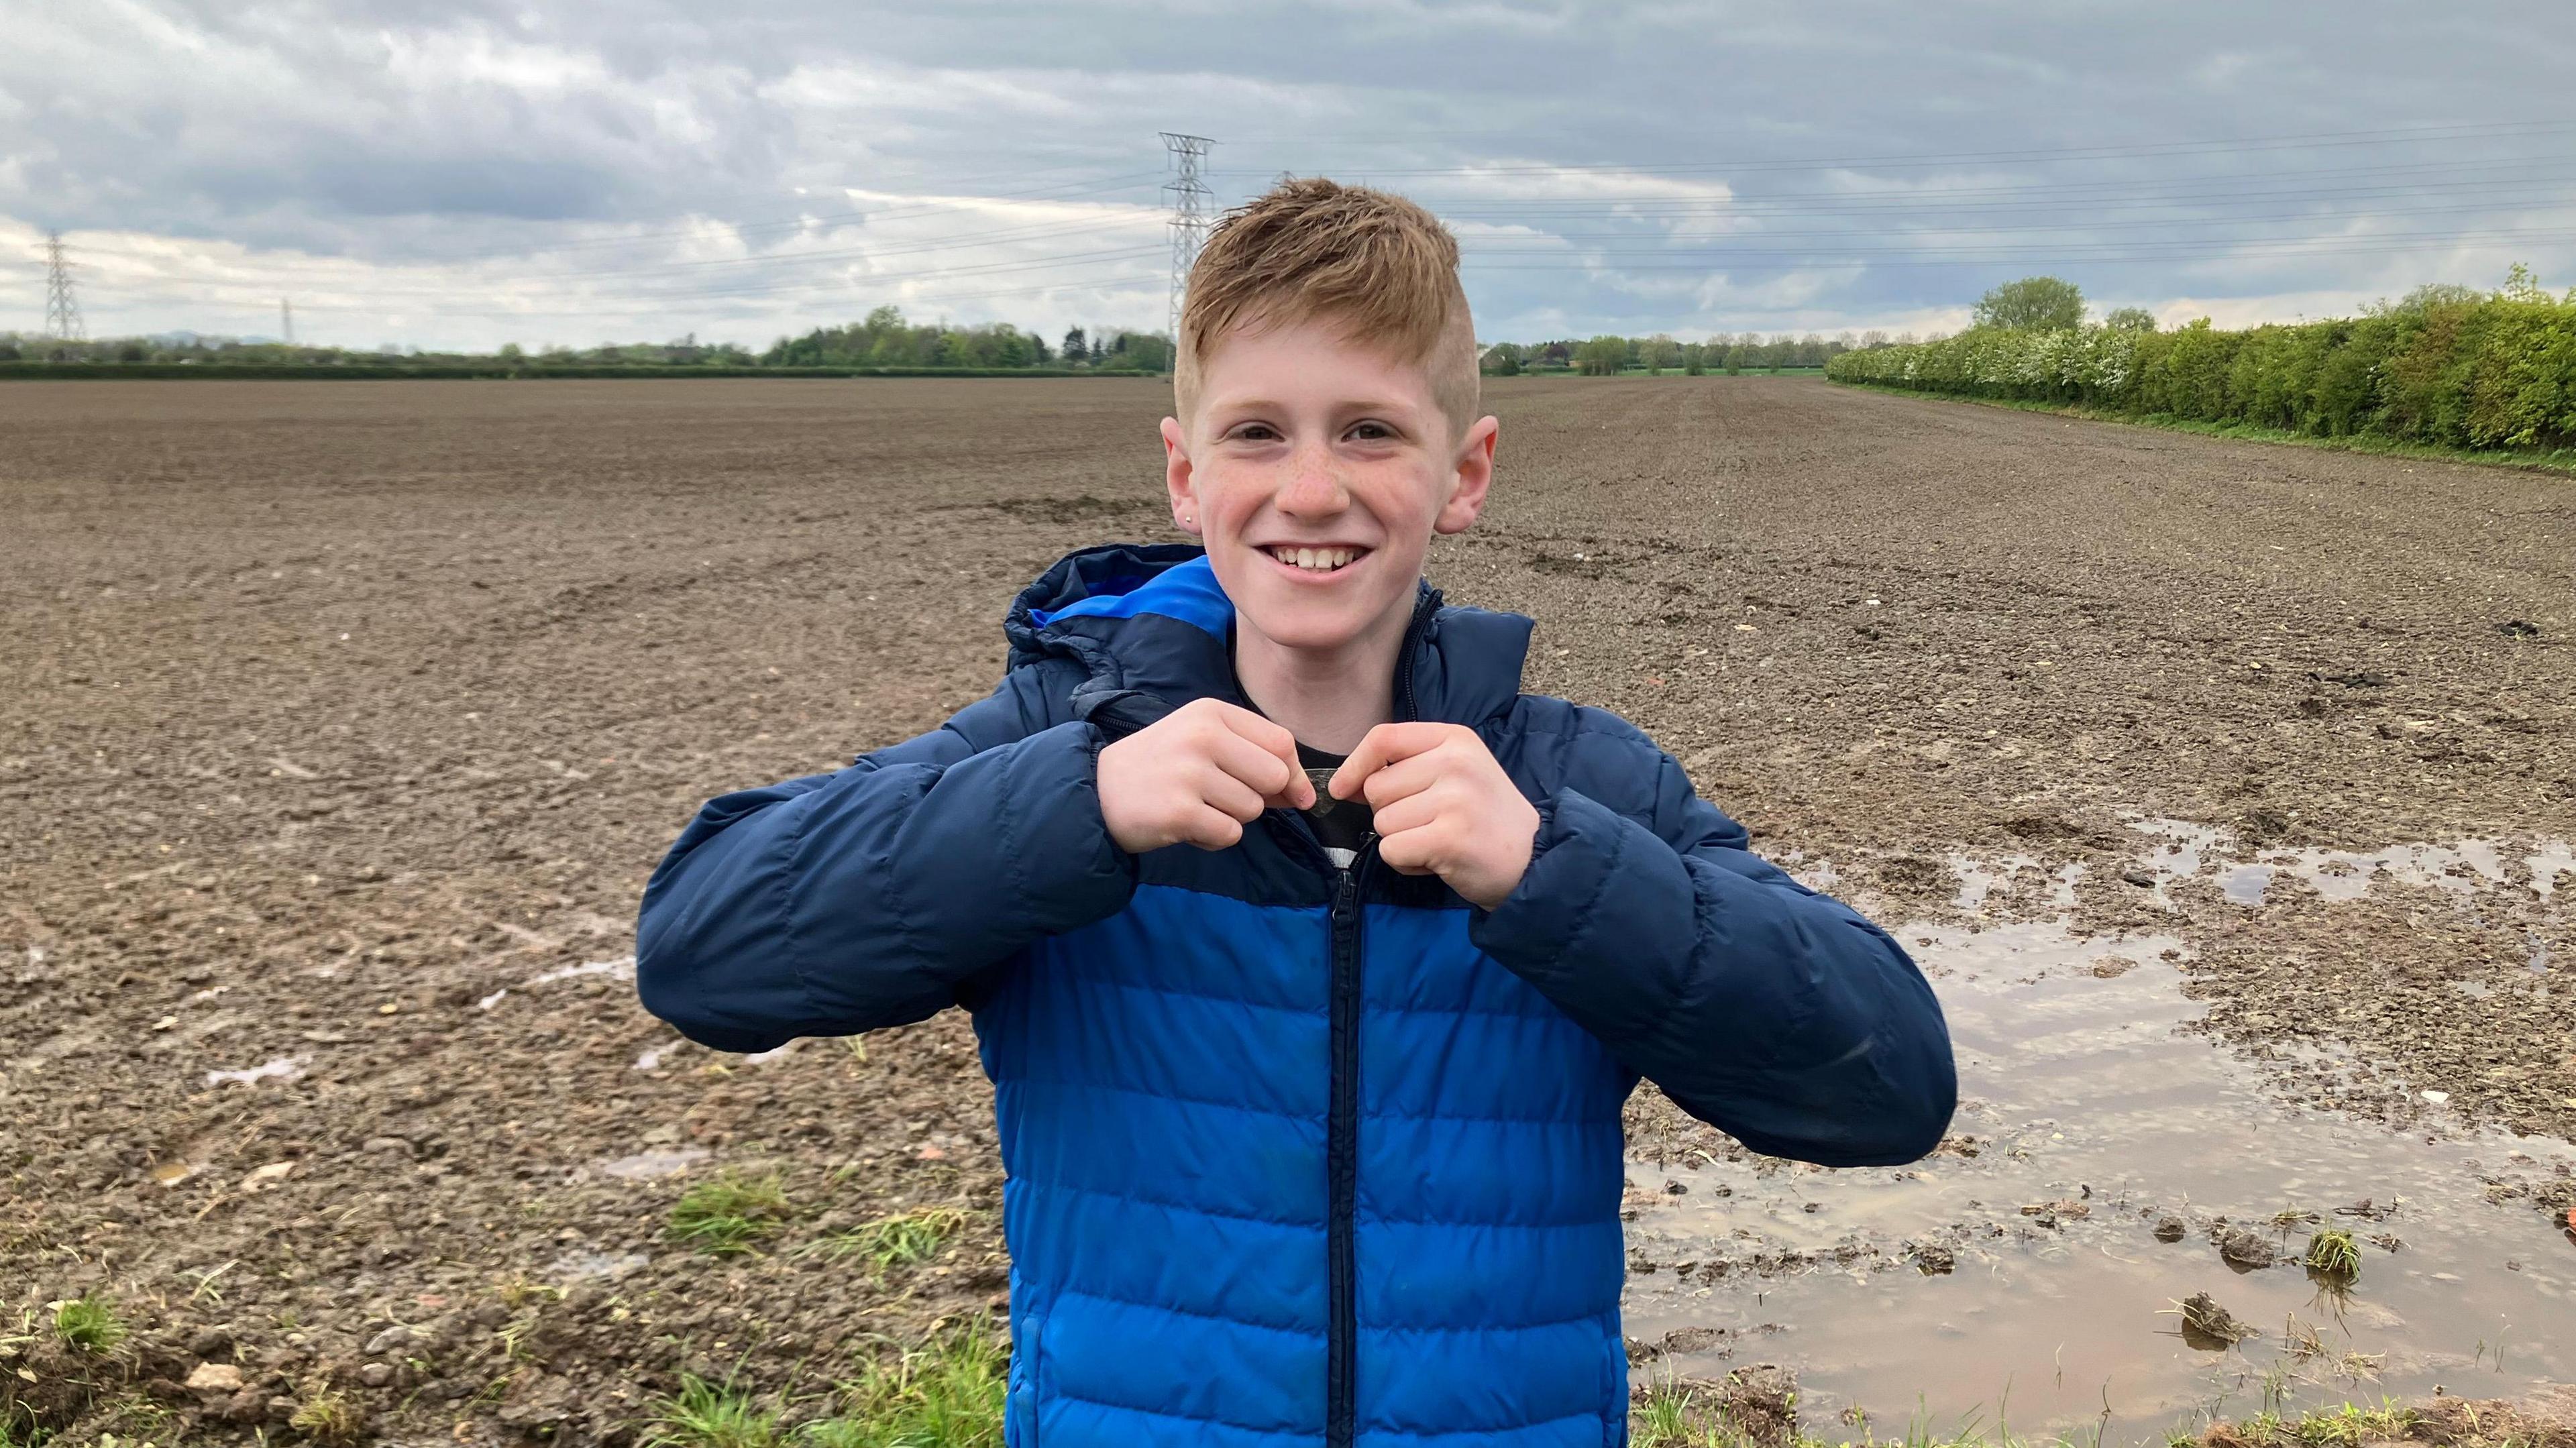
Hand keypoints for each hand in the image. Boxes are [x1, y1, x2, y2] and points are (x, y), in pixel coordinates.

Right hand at [1097, 698, 1313, 852]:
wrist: (1096, 791)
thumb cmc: (1159, 767)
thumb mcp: (1202, 743)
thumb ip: (1254, 759)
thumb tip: (1305, 793)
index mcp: (1211, 713)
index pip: (1281, 742)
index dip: (1292, 773)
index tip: (1289, 793)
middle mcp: (1202, 737)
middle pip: (1274, 776)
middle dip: (1259, 797)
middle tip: (1223, 798)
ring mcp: (1190, 774)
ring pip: (1253, 809)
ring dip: (1231, 818)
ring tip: (1197, 808)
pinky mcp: (1179, 812)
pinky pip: (1230, 834)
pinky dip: (1214, 838)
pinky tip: (1188, 826)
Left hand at [1331, 723, 1538, 908]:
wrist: (1534, 859)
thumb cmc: (1485, 817)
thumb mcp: (1455, 774)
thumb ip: (1405, 769)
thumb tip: (1344, 783)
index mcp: (1455, 738)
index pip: (1383, 738)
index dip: (1354, 765)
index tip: (1342, 788)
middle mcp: (1455, 762)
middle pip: (1376, 786)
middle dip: (1390, 813)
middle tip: (1429, 824)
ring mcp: (1454, 799)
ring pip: (1382, 821)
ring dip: (1401, 841)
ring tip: (1438, 841)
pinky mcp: (1449, 838)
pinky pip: (1391, 850)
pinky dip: (1406, 863)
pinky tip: (1436, 860)